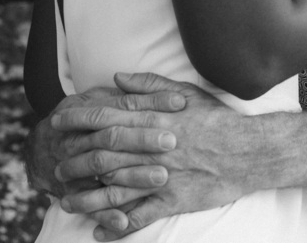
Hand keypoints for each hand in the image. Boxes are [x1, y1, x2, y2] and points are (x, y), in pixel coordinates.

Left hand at [53, 72, 261, 239]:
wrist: (250, 151)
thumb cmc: (217, 120)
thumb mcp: (185, 93)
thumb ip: (148, 86)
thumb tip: (116, 79)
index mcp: (152, 121)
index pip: (105, 119)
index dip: (77, 121)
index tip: (57, 122)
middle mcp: (151, 149)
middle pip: (102, 157)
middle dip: (74, 161)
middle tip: (56, 166)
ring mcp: (161, 177)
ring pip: (114, 191)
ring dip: (87, 198)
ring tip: (66, 202)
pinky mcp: (173, 200)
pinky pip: (140, 217)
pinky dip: (118, 226)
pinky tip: (99, 232)